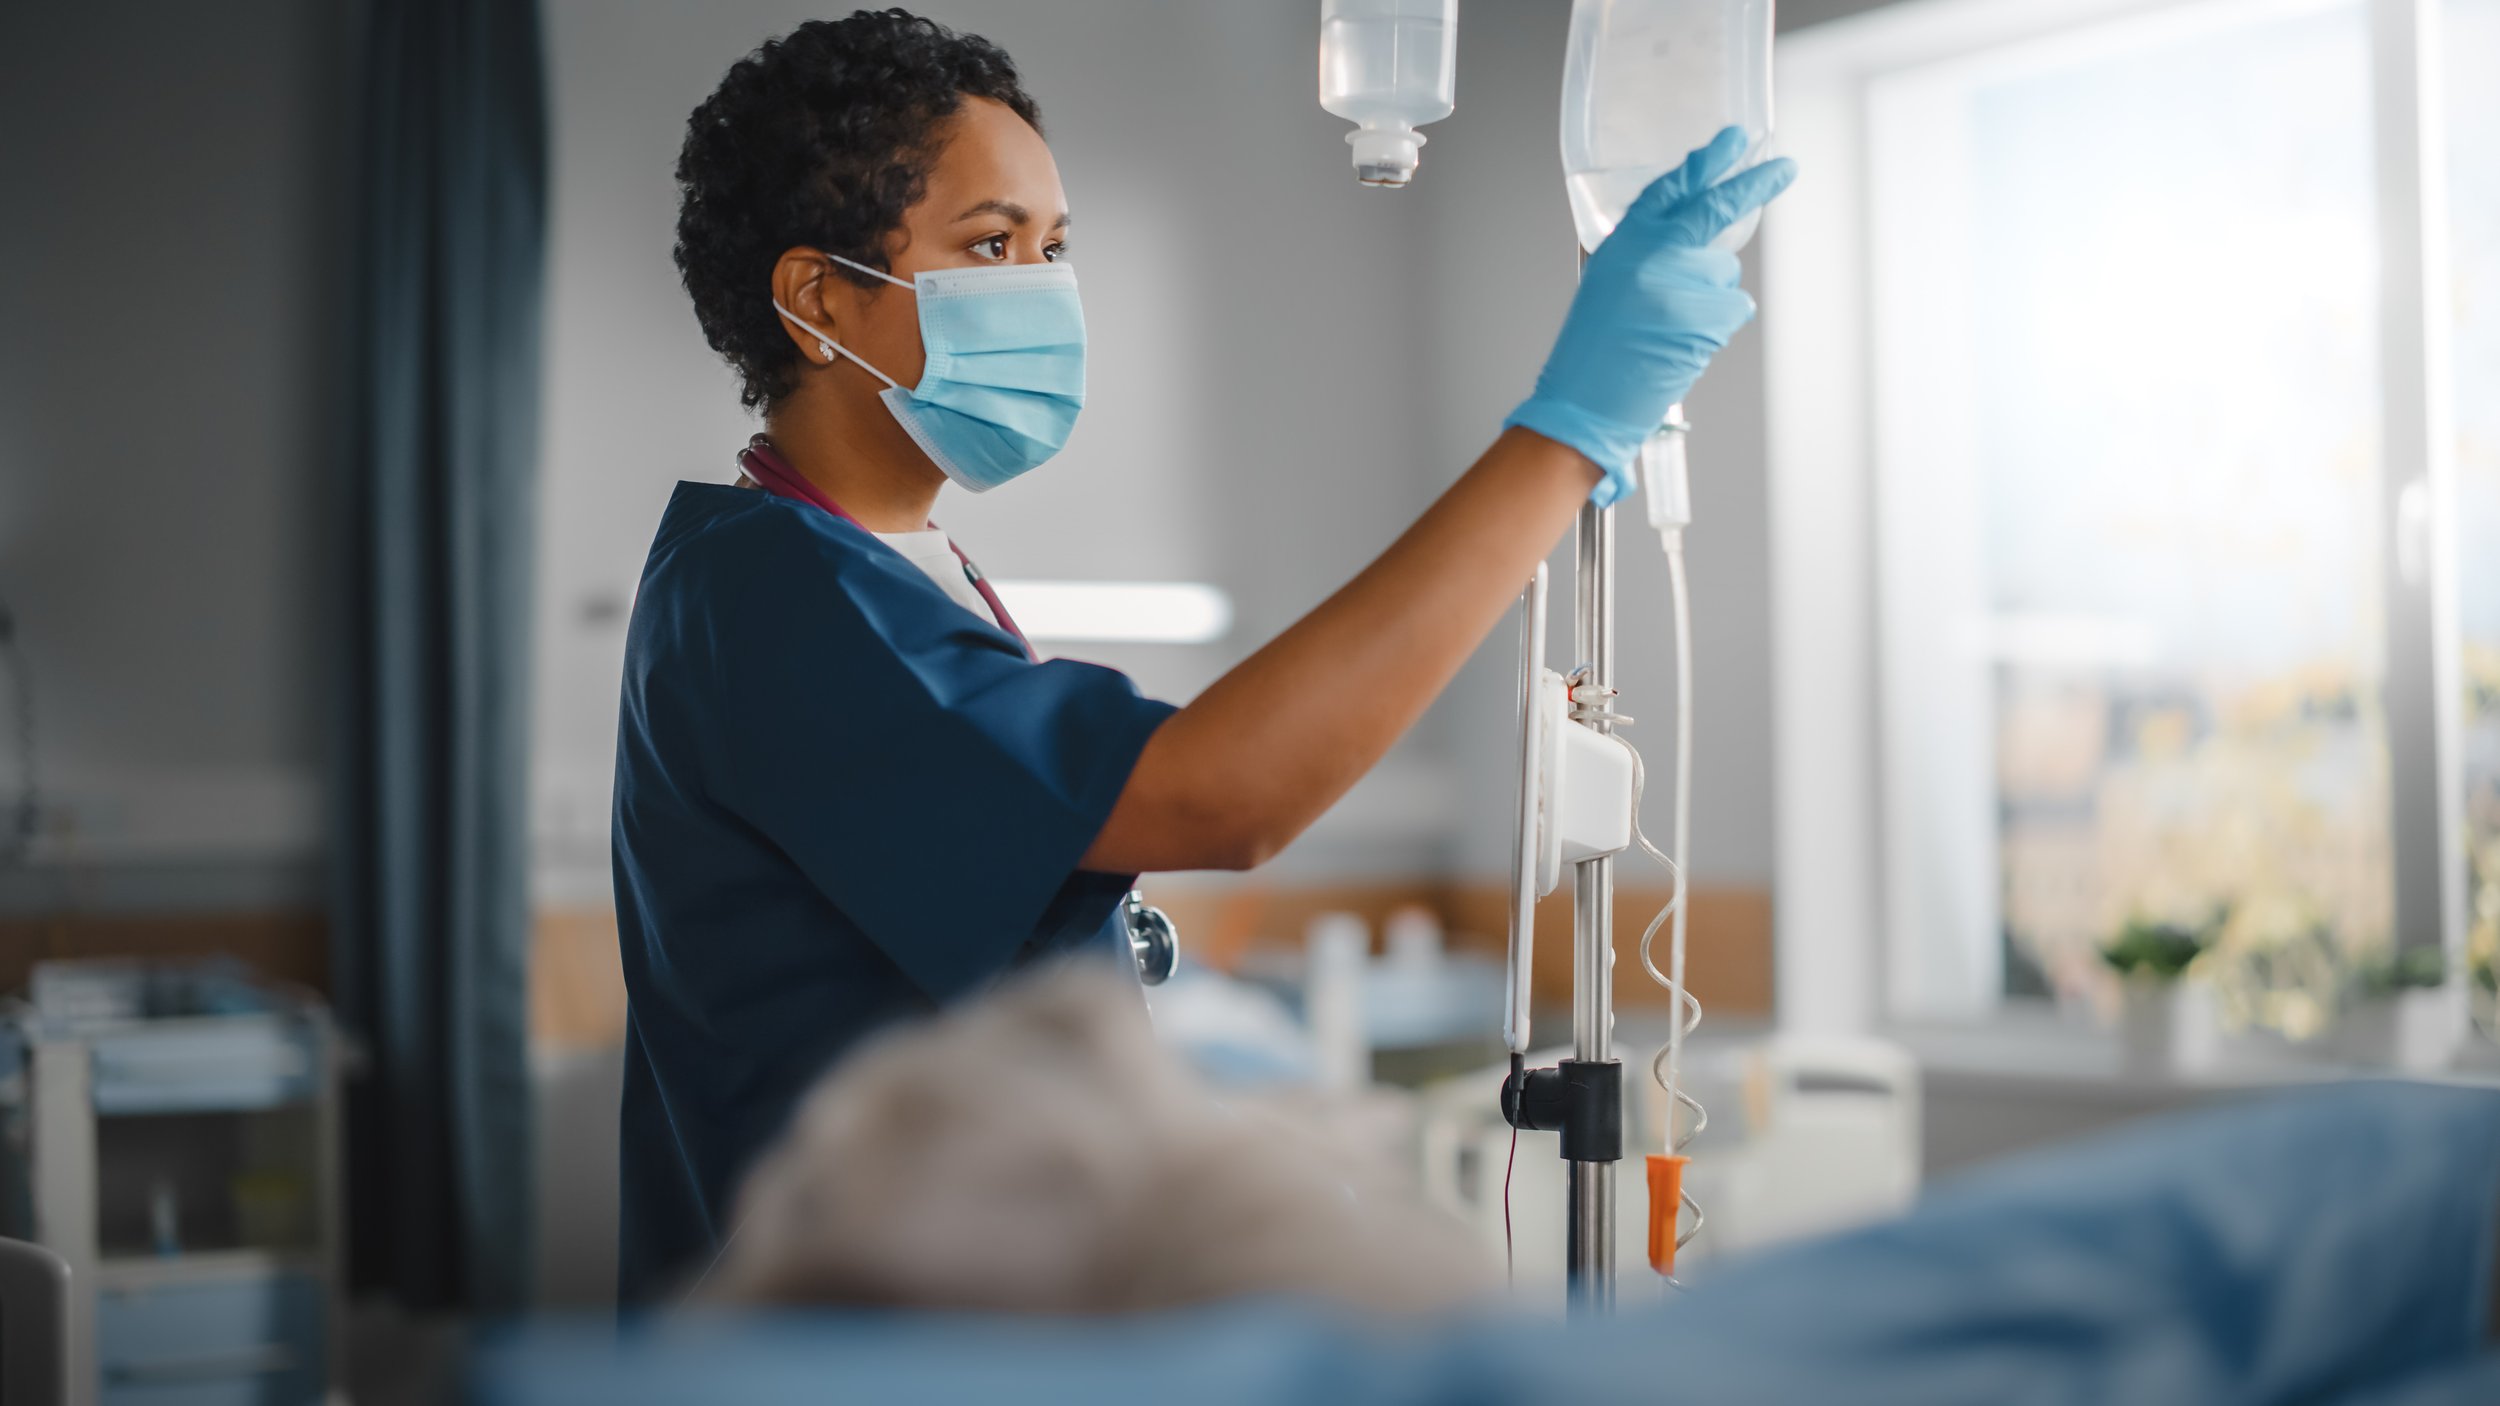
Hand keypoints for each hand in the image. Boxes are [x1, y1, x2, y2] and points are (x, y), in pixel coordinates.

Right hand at [1504, 127, 1797, 505]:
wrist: (1588, 399)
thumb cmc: (1592, 349)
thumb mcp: (1607, 284)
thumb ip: (1644, 253)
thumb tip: (1688, 239)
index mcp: (1624, 242)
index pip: (1670, 188)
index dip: (1705, 162)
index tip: (1733, 140)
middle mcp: (1655, 254)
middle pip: (1717, 209)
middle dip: (1756, 185)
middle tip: (1785, 168)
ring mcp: (1684, 284)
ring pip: (1725, 272)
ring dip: (1712, 294)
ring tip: (1673, 325)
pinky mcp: (1708, 317)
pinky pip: (1734, 307)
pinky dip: (1719, 323)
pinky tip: (1685, 340)